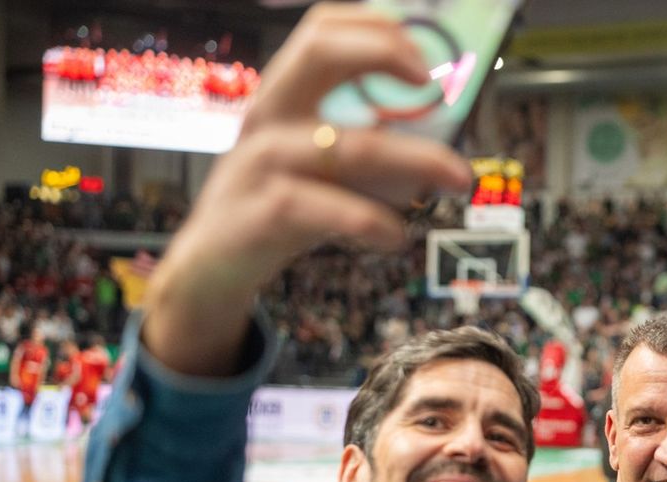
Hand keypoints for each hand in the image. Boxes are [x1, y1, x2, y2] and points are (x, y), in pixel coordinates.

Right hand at [143, 2, 471, 375]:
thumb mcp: (318, 168)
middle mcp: (269, 117)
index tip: (423, 57)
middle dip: (383, 54)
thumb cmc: (276, 208)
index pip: (322, 28)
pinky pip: (327, 209)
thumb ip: (366, 148)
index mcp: (283, 97)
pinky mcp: (261, 213)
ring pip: (348, 145)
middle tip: (432, 85)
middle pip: (318, 52)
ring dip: (415, 159)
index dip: (376, 28)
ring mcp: (261, 162)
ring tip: (457, 179)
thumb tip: (439, 148)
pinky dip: (372, 221)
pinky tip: (396, 236)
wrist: (209, 269)